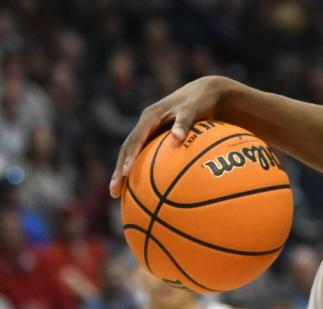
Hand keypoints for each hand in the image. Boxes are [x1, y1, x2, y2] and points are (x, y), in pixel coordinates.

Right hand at [110, 75, 231, 197]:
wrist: (204, 93)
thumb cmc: (200, 101)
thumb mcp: (193, 108)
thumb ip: (185, 122)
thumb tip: (177, 137)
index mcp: (150, 117)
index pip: (135, 139)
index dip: (130, 156)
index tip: (126, 173)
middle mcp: (146, 125)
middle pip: (127, 150)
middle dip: (119, 171)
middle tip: (114, 191)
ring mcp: (149, 132)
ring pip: (133, 155)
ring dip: (124, 173)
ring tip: (117, 195)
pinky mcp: (156, 139)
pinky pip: (146, 156)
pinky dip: (141, 171)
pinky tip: (142, 190)